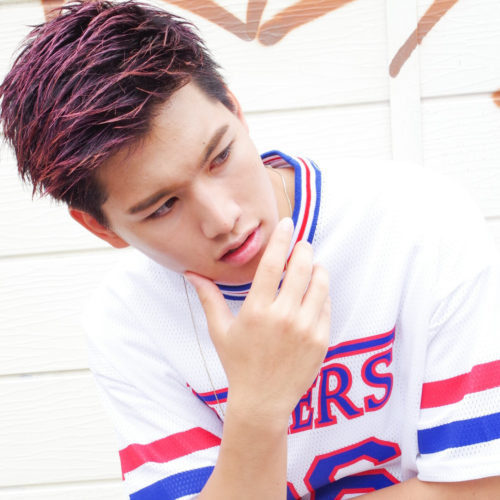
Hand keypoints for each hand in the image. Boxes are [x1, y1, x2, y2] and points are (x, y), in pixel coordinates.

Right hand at [186, 218, 330, 423]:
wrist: (263, 400)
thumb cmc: (238, 363)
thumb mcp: (220, 330)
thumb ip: (208, 298)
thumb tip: (191, 273)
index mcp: (257, 310)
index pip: (272, 264)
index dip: (280, 239)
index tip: (287, 223)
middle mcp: (283, 316)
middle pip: (301, 269)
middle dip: (304, 250)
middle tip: (303, 243)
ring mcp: (305, 329)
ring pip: (320, 285)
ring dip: (318, 269)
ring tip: (313, 265)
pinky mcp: (321, 340)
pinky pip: (327, 306)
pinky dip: (323, 294)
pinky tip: (316, 293)